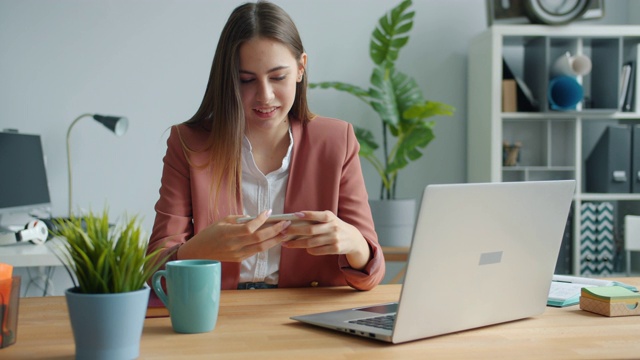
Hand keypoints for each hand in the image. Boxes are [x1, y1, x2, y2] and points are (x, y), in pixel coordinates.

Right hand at [176, 209, 291, 261]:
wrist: (199, 252)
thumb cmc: (210, 233)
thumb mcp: (223, 221)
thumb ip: (240, 219)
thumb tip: (256, 218)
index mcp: (228, 233)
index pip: (249, 227)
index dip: (261, 220)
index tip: (269, 212)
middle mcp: (234, 245)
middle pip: (259, 238)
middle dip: (275, 230)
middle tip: (286, 223)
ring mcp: (238, 254)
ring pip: (261, 247)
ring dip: (275, 239)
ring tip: (285, 232)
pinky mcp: (240, 259)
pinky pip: (256, 251)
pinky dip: (267, 245)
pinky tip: (274, 239)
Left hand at [281, 211, 370, 269]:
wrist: (353, 239)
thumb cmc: (335, 227)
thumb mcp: (330, 219)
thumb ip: (317, 219)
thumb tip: (296, 220)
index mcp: (331, 217)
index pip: (318, 215)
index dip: (307, 215)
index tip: (295, 215)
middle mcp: (333, 227)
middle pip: (310, 230)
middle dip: (295, 231)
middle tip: (283, 232)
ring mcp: (334, 239)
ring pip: (311, 242)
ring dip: (297, 243)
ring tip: (286, 243)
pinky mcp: (335, 249)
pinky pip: (317, 250)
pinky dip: (308, 250)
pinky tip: (302, 248)